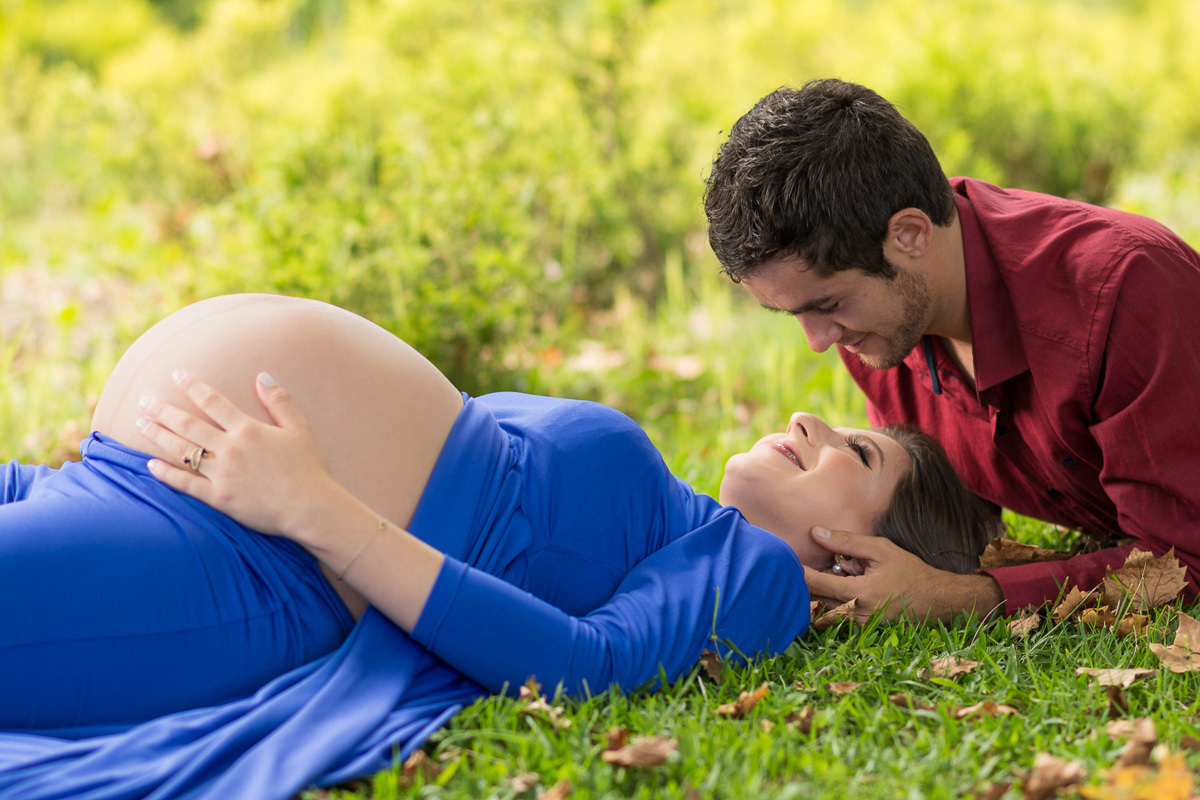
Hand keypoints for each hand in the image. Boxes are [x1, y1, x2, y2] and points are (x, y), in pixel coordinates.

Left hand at [137, 370, 340, 538]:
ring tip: (140, 424)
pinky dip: (166, 474)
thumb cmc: (310, 469)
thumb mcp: (300, 430)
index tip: (175, 375)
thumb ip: (280, 402)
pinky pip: (186, 484)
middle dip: (163, 410)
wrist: (310, 507)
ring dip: (158, 435)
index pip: (213, 402)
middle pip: (188, 425)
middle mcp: (230, 449)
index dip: (192, 386)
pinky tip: (151, 465)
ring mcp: (222, 474)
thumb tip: (262, 376)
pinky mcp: (219, 498)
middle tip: (144, 401)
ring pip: (182, 451)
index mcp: (248, 430)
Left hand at [803, 527, 1003, 622]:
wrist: (937, 600)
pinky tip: (843, 588)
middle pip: (816, 600)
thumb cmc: (909, 571)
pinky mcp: (862, 630)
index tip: (786, 560)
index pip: (817, 584)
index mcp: (860, 593)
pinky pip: (837, 617)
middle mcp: (857, 614)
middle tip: (805, 567)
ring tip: (832, 578)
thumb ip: (847, 542)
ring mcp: (859, 626)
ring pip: (824, 610)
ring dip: (821, 594)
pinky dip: (832, 603)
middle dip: (809, 583)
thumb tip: (816, 533)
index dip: (799, 572)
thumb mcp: (880, 550)